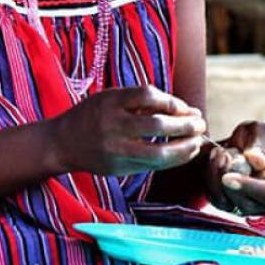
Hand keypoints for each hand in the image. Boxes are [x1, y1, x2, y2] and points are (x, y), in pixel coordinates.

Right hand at [50, 86, 205, 175]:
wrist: (62, 143)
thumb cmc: (92, 116)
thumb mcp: (110, 98)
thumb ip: (140, 100)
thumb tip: (180, 107)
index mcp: (110, 102)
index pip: (148, 96)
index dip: (173, 102)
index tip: (186, 107)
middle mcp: (112, 125)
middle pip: (157, 125)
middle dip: (185, 125)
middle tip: (201, 122)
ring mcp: (116, 149)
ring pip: (158, 152)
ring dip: (184, 147)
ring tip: (198, 142)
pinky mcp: (119, 167)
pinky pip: (152, 165)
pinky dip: (173, 159)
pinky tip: (185, 153)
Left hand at [205, 121, 264, 215]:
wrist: (239, 144)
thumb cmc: (255, 138)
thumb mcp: (260, 131)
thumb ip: (259, 143)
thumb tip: (257, 162)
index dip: (250, 187)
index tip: (228, 177)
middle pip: (248, 204)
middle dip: (228, 181)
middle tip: (221, 154)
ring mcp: (248, 205)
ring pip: (228, 203)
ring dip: (216, 177)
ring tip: (219, 152)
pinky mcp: (229, 205)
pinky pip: (215, 199)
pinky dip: (210, 180)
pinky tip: (214, 161)